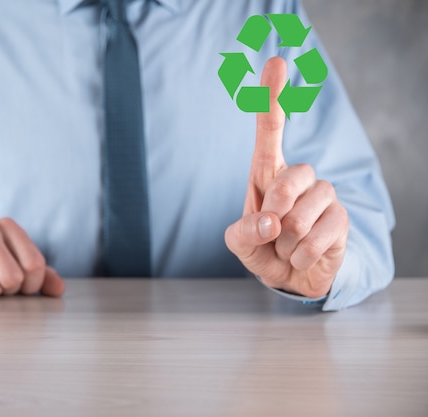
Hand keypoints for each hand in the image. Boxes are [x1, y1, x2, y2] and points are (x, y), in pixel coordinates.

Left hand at [224, 57, 348, 298]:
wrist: (290, 278)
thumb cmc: (262, 248)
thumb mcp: (240, 243)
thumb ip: (244, 232)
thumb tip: (271, 221)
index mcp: (268, 174)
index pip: (270, 130)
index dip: (272, 98)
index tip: (276, 62)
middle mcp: (298, 177)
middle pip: (289, 179)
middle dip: (275, 213)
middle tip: (272, 233)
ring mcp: (323, 196)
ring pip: (302, 215)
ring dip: (286, 242)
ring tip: (286, 246)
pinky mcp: (341, 219)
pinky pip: (319, 237)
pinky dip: (302, 256)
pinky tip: (301, 256)